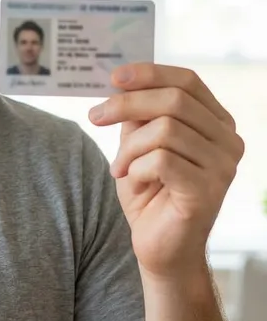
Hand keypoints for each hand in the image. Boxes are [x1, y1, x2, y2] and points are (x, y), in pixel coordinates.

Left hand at [88, 64, 244, 280]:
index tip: (113, 76)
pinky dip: (136, 169)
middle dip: (126, 104)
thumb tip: (119, 80)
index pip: (187, 80)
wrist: (158, 247)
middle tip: (94, 116)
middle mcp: (227, 141)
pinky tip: (135, 184)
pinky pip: (161, 160)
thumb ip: (138, 113)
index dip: (149, 73)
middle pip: (174, 100)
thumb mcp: (138, 143)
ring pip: (165, 130)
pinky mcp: (208, 191)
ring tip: (121, 168)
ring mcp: (223, 167)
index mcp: (215, 122)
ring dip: (129, 148)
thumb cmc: (149, 192)